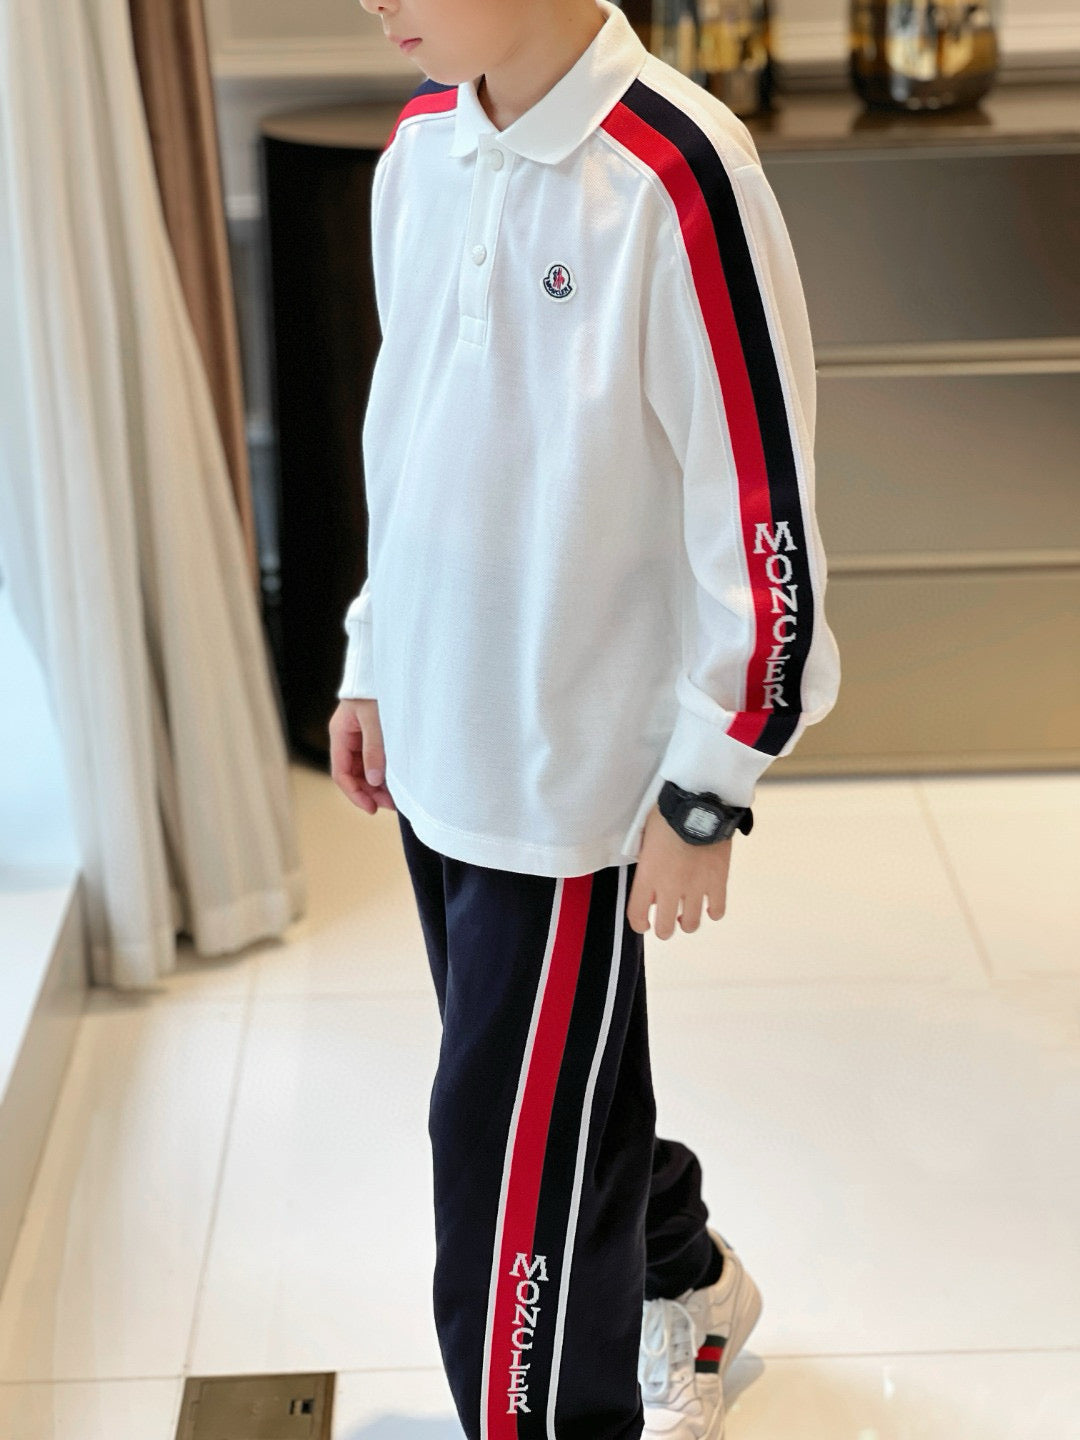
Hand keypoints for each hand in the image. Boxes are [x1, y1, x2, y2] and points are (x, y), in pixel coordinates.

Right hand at [329, 697, 395, 814]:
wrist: (386, 664)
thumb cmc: (377, 687)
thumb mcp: (376, 720)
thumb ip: (375, 750)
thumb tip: (375, 781)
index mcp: (340, 733)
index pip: (341, 772)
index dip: (355, 793)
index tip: (371, 807)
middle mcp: (347, 736)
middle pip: (353, 774)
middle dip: (369, 792)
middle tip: (390, 805)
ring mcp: (359, 735)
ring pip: (364, 768)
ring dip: (378, 784)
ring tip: (396, 797)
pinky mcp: (373, 733)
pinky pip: (374, 758)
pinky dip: (384, 772)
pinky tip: (396, 780)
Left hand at [625, 802, 731, 937]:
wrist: (700, 803)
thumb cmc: (669, 813)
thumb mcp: (645, 835)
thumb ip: (645, 860)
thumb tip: (651, 877)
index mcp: (648, 875)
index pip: (637, 915)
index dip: (639, 924)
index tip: (644, 924)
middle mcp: (671, 887)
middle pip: (665, 928)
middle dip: (664, 929)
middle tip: (666, 923)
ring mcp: (696, 887)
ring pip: (691, 924)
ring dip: (687, 923)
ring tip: (687, 916)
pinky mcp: (718, 881)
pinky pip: (717, 909)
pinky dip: (713, 911)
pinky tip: (709, 906)